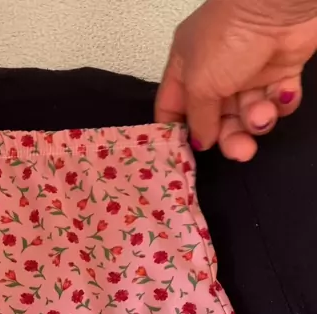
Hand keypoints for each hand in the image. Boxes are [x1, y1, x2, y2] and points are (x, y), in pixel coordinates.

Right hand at [155, 0, 316, 159]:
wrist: (276, 7)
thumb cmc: (229, 36)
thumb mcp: (199, 83)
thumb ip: (197, 119)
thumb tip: (201, 142)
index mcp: (187, 68)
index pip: (173, 108)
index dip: (179, 133)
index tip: (186, 156)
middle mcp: (215, 72)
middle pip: (217, 121)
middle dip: (230, 138)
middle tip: (241, 150)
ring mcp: (248, 73)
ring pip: (249, 116)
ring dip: (257, 122)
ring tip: (263, 115)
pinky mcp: (280, 72)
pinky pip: (278, 103)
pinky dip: (281, 104)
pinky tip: (282, 94)